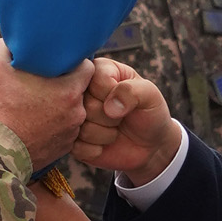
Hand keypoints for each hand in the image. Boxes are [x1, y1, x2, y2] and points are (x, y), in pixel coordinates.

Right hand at [0, 36, 92, 171]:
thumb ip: (7, 47)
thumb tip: (13, 43)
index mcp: (69, 90)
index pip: (88, 68)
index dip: (74, 63)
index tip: (59, 64)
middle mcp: (76, 113)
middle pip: (79, 91)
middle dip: (64, 86)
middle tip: (43, 84)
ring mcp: (71, 135)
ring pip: (71, 112)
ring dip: (58, 108)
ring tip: (36, 106)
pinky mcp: (62, 151)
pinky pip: (64, 132)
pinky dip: (53, 127)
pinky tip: (35, 124)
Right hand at [74, 57, 178, 181]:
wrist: (150, 145)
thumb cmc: (149, 113)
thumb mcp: (149, 95)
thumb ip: (131, 91)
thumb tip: (109, 107)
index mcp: (99, 70)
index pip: (95, 78)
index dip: (111, 94)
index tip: (124, 100)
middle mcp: (81, 90)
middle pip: (82, 103)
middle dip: (109, 117)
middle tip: (120, 117)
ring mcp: (74, 115)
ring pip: (77, 126)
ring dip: (103, 135)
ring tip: (114, 129)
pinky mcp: (71, 140)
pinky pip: (76, 147)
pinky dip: (95, 150)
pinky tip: (104, 144)